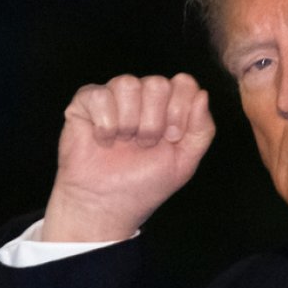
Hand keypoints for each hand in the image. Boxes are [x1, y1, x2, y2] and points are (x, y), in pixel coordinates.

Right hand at [41, 73, 214, 241]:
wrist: (107, 204)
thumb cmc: (145, 183)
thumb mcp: (184, 161)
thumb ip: (202, 130)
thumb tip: (202, 95)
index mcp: (168, 105)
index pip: (184, 83)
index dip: (180, 111)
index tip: (171, 138)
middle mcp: (142, 95)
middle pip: (157, 83)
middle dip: (154, 121)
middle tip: (145, 144)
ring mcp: (114, 96)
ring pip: (128, 84)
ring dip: (129, 122)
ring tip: (124, 142)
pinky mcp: (85, 102)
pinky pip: (100, 95)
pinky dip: (105, 124)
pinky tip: (104, 140)